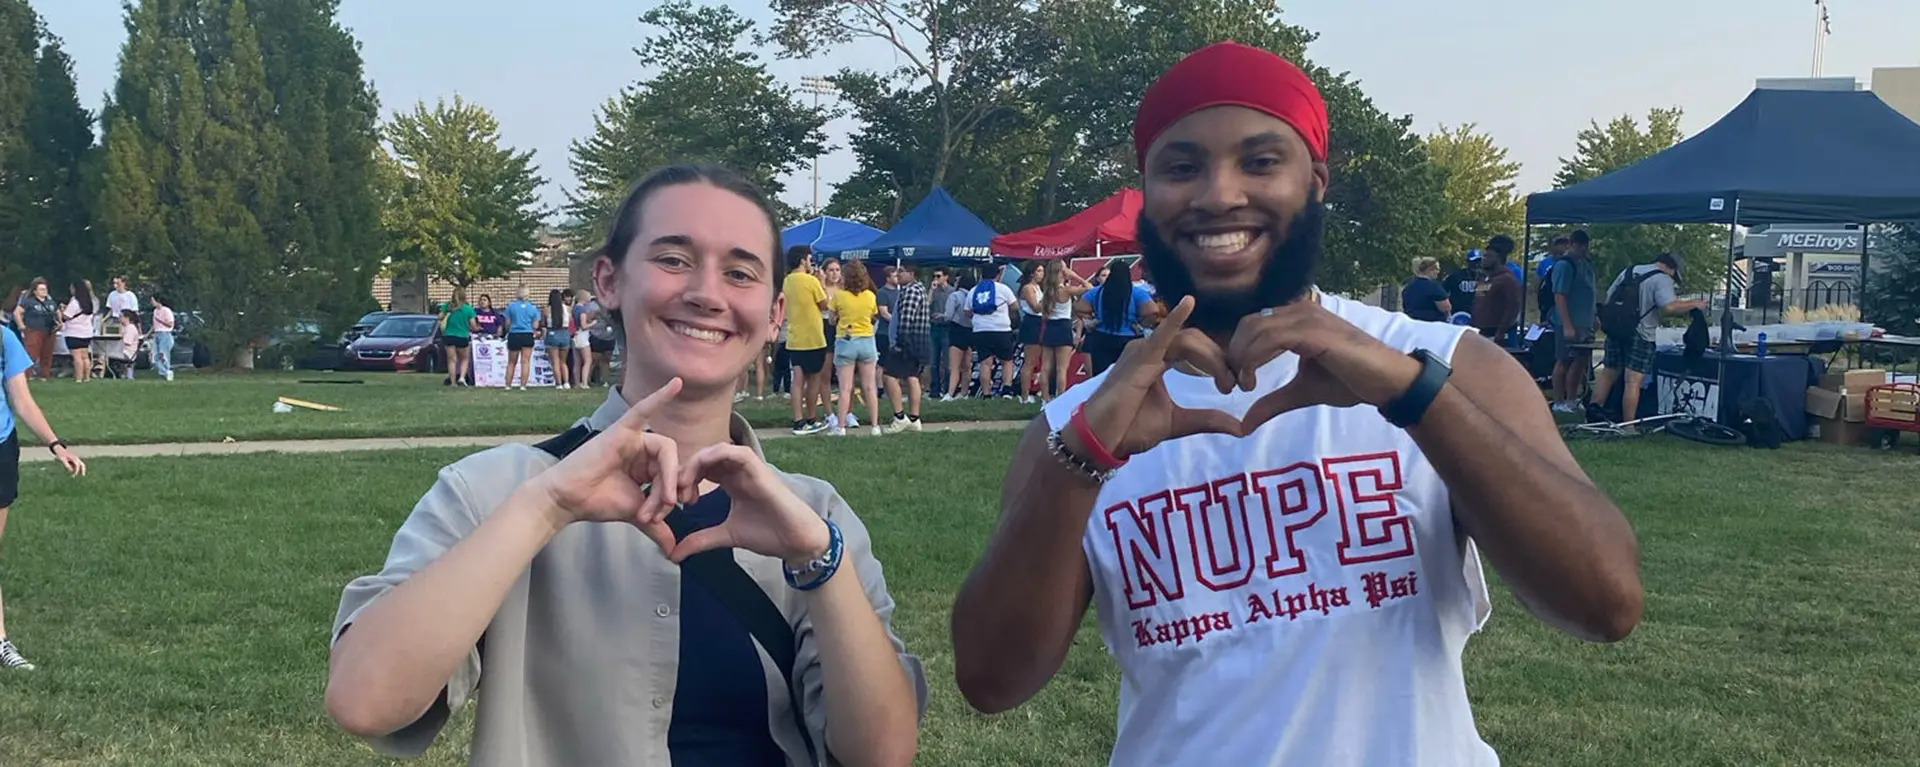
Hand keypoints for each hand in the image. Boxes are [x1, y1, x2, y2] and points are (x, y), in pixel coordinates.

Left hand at [53, 445, 84, 476]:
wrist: (60, 450)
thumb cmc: (61, 455)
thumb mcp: (62, 460)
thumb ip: (67, 465)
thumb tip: (71, 471)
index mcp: (74, 458)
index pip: (77, 465)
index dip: (77, 470)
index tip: (74, 474)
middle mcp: (76, 459)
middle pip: (82, 464)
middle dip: (83, 470)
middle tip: (83, 475)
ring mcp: (75, 459)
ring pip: (79, 466)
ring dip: (77, 470)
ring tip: (73, 475)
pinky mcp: (74, 461)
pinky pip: (75, 466)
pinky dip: (74, 469)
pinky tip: (70, 471)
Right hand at [527, 379, 684, 551]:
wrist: (567, 501)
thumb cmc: (596, 502)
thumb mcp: (636, 514)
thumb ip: (657, 526)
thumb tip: (674, 551)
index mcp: (648, 463)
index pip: (674, 472)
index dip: (677, 492)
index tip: (673, 512)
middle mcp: (642, 447)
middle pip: (673, 462)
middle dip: (671, 489)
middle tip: (664, 511)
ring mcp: (633, 436)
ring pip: (665, 452)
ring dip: (666, 479)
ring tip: (658, 502)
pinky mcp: (622, 430)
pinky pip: (643, 410)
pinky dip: (660, 396)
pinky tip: (677, 383)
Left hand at [660, 443, 830, 566]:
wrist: (795, 541)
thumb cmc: (768, 534)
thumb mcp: (726, 535)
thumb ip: (700, 540)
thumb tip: (674, 554)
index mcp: (731, 482)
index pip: (701, 469)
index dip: (682, 480)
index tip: (672, 502)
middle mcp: (738, 471)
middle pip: (704, 457)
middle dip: (684, 471)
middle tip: (673, 494)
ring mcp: (749, 468)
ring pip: (717, 449)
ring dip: (696, 463)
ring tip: (684, 485)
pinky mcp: (759, 469)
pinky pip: (735, 452)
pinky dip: (715, 456)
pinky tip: (702, 474)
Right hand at [1075, 296, 1243, 460]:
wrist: (1102, 440)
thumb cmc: (1130, 429)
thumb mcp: (1178, 423)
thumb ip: (1207, 419)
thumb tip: (1240, 428)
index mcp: (1159, 360)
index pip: (1195, 348)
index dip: (1217, 362)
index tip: (1234, 385)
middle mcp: (1151, 350)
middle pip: (1195, 342)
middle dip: (1218, 360)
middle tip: (1233, 385)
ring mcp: (1143, 351)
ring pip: (1187, 341)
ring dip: (1211, 358)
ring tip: (1226, 382)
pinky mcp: (1139, 358)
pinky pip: (1161, 335)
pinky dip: (1174, 318)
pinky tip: (1188, 302)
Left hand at [1229, 302, 1423, 429]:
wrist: (1387, 381)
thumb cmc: (1351, 382)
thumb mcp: (1302, 392)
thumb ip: (1272, 402)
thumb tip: (1244, 424)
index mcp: (1296, 318)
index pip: (1252, 324)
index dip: (1236, 351)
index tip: (1236, 381)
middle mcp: (1299, 310)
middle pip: (1247, 324)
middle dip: (1233, 354)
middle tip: (1234, 385)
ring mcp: (1306, 317)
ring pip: (1254, 330)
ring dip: (1240, 359)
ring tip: (1245, 387)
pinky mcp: (1312, 331)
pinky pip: (1269, 339)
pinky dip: (1252, 360)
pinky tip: (1252, 382)